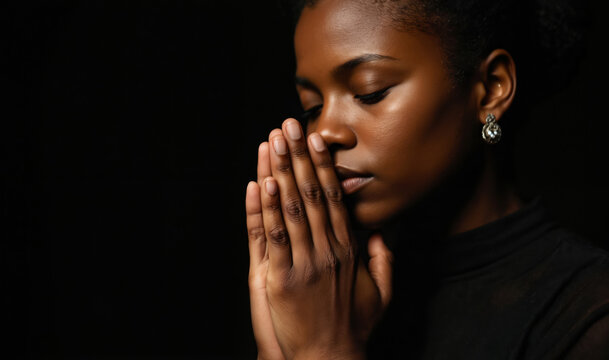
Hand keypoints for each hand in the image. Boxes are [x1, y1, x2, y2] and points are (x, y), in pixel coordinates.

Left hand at [245, 119, 393, 359]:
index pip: (333, 198)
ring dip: (279, 172)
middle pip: (310, 194)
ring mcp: (303, 263)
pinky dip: (263, 209)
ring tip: (272, 143)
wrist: (328, 359)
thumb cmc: (352, 327)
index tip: (316, 140)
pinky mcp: (280, 279)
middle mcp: (327, 250)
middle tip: (289, 126)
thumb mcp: (380, 294)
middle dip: (298, 157)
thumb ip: (383, 260)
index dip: (323, 166)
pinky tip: (259, 183)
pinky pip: (270, 237)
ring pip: (290, 208)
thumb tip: (380, 232)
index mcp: (348, 249)